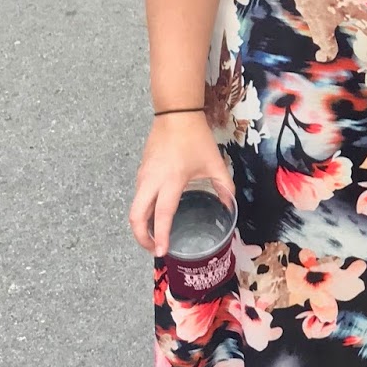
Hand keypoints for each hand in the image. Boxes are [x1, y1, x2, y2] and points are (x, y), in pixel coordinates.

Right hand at [128, 112, 234, 254]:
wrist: (176, 114)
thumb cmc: (195, 138)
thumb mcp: (215, 163)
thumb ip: (225, 186)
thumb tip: (231, 206)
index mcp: (171, 181)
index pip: (162, 214)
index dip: (160, 236)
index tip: (162, 252)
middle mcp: (151, 181)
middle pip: (136, 216)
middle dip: (142, 237)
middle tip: (155, 249)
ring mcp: (143, 176)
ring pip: (135, 207)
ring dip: (141, 225)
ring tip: (156, 237)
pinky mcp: (141, 172)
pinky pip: (138, 197)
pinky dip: (142, 212)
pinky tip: (155, 217)